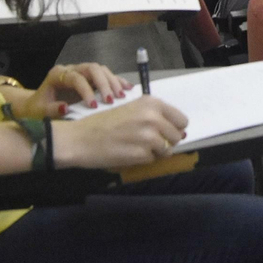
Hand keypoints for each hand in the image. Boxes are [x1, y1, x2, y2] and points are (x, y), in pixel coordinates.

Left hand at [12, 61, 128, 117]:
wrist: (36, 105)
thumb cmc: (38, 109)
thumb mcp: (41, 112)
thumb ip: (52, 109)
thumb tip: (65, 108)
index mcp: (58, 75)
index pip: (75, 77)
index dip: (86, 89)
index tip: (94, 105)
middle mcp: (71, 69)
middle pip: (92, 68)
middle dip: (104, 83)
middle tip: (112, 100)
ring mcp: (82, 72)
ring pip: (101, 70)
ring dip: (113, 82)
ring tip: (123, 96)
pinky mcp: (90, 78)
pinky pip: (106, 76)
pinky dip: (117, 81)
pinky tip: (128, 89)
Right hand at [52, 94, 189, 167]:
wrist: (80, 138)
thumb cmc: (104, 123)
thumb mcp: (132, 110)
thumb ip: (155, 117)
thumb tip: (180, 133)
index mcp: (152, 103)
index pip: (182, 120)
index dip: (174, 128)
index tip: (164, 132)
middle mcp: (153, 117)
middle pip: (177, 136)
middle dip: (165, 141)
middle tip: (145, 141)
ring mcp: (148, 136)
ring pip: (167, 150)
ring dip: (155, 152)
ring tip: (135, 146)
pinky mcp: (141, 154)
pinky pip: (153, 160)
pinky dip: (143, 159)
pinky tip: (128, 152)